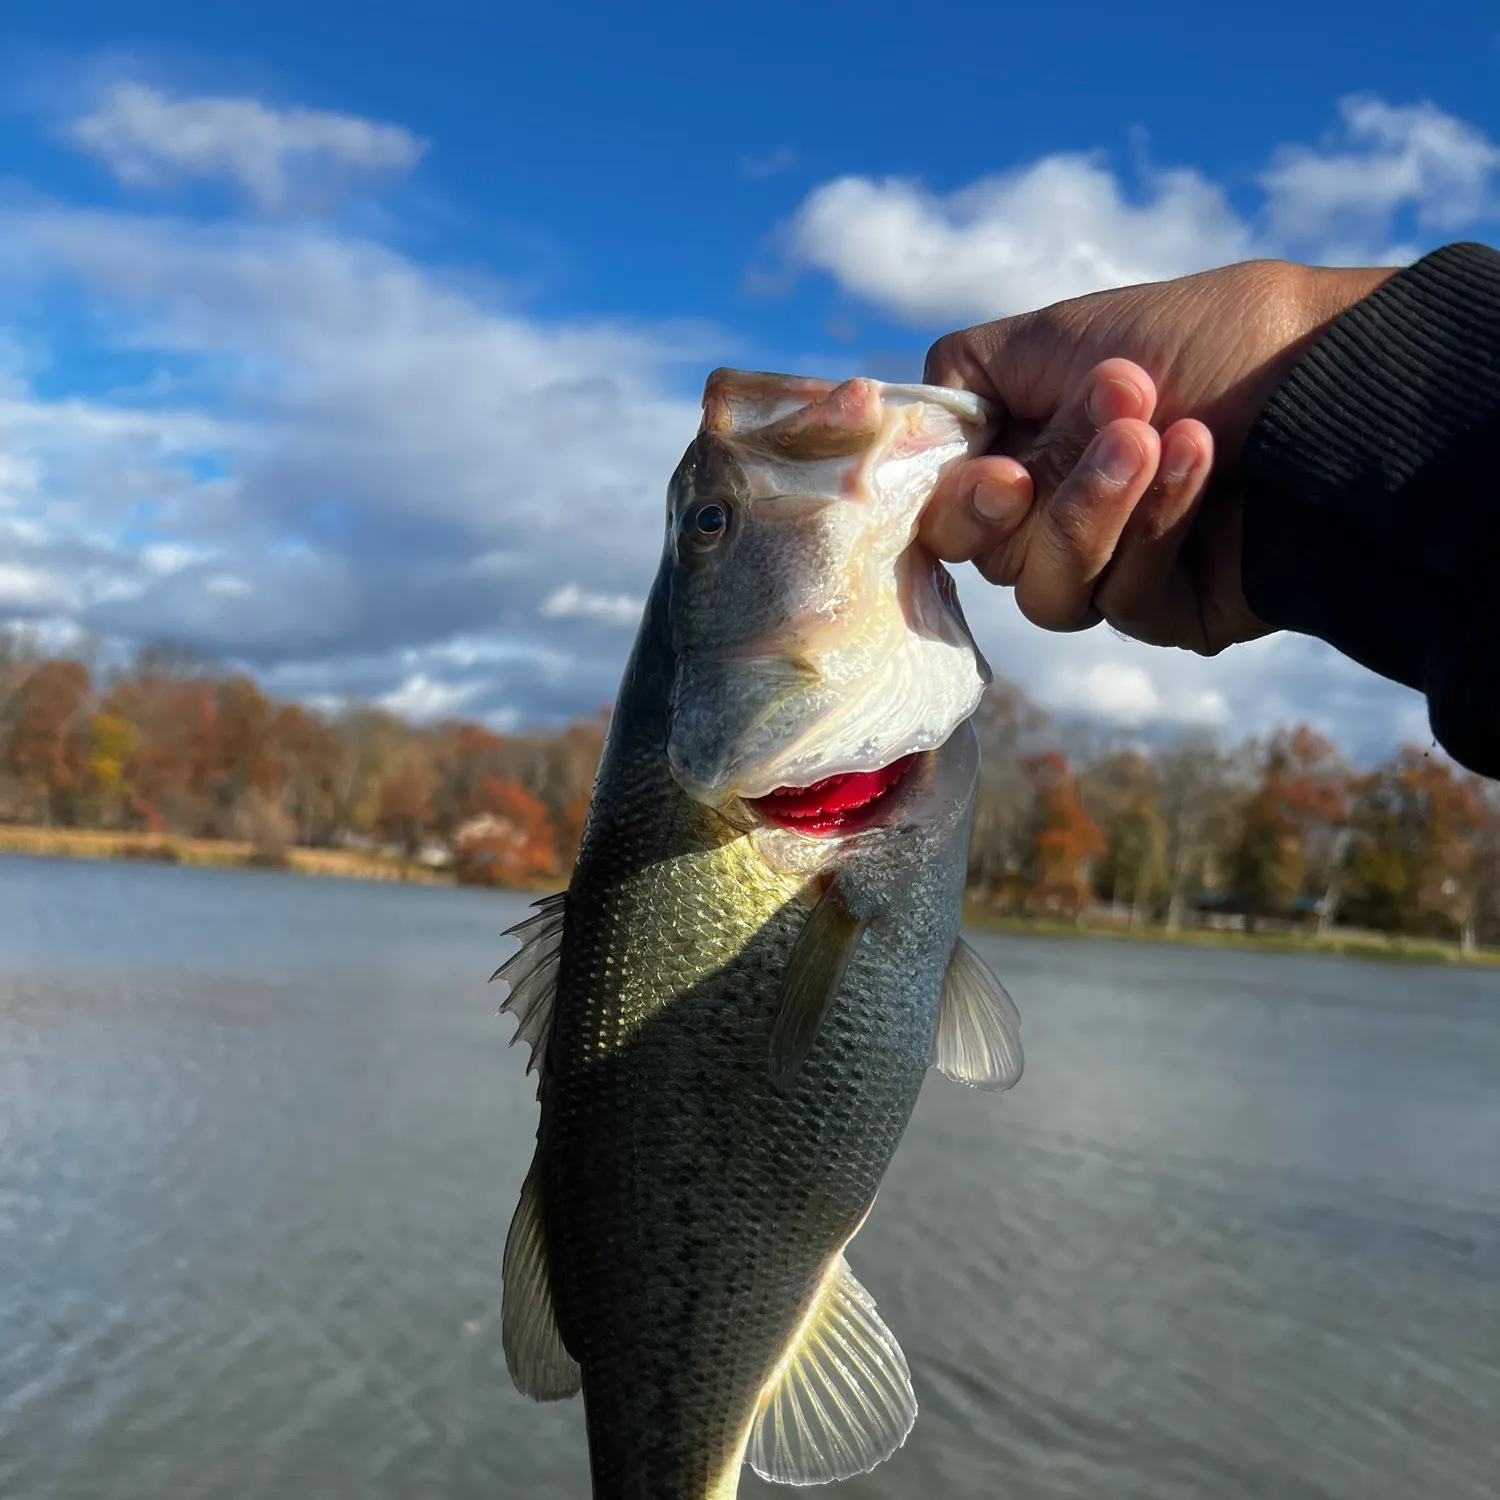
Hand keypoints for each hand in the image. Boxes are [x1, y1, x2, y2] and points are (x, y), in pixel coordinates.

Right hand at [919, 259, 1395, 653]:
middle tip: (1119, 414)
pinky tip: (1200, 458)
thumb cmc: (1206, 338)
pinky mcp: (1166, 610)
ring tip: (1159, 434)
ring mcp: (1111, 568)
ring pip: (1047, 592)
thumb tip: (901, 421)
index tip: (999, 471)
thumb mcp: (1065, 335)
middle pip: (990, 557)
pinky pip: (1124, 599)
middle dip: (1052, 486)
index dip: (956, 504)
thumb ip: (966, 378)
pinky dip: (1158, 525)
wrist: (1330, 379)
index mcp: (1024, 453)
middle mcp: (1056, 516)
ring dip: (1097, 509)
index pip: (946, 512)